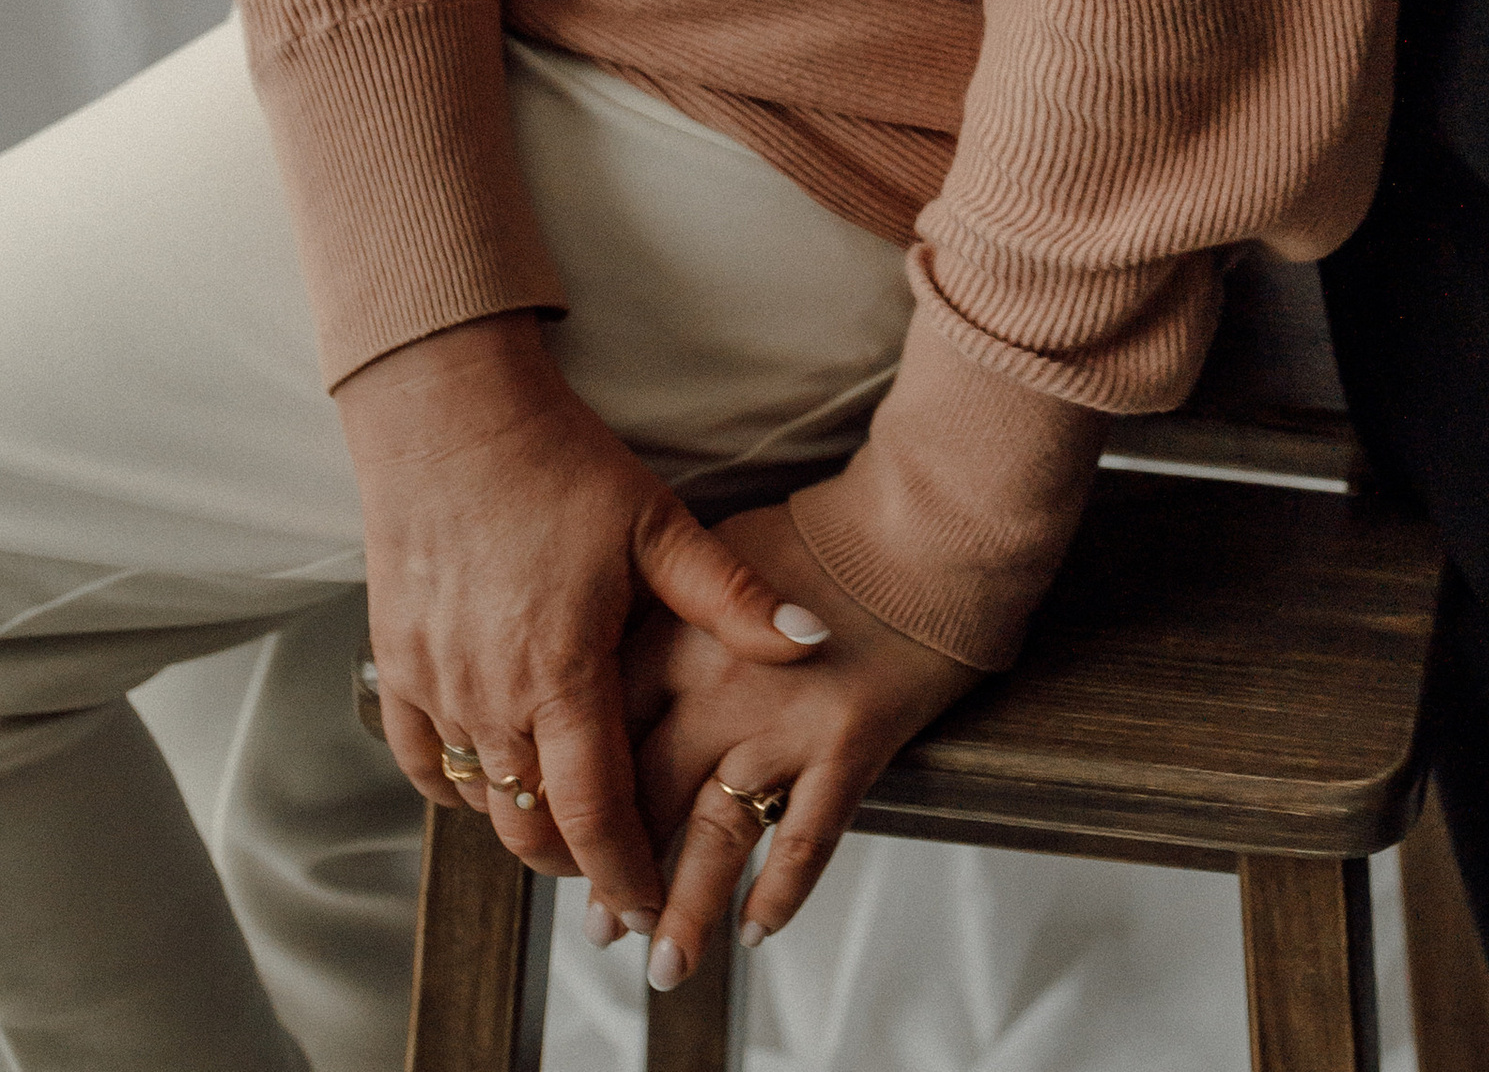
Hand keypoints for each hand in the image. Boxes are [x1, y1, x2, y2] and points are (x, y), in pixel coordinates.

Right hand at [337, 317, 832, 928]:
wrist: (449, 416)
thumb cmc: (559, 466)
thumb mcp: (657, 525)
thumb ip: (732, 597)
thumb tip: (813, 641)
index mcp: (562, 674)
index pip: (595, 815)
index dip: (624, 871)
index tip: (649, 903)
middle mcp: (491, 698)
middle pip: (532, 829)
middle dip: (578, 866)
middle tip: (618, 875)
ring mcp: (435, 688)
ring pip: (480, 801)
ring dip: (525, 823)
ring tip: (571, 825)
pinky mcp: (395, 668)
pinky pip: (425, 763)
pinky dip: (461, 785)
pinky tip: (498, 777)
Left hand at [618, 503, 975, 990]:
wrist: (925, 523)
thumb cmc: (823, 535)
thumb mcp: (719, 555)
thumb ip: (665, 614)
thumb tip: (609, 657)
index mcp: (680, 632)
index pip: (602, 731)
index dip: (574, 795)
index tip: (560, 841)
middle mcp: (721, 685)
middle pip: (647, 797)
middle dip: (618, 874)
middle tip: (602, 927)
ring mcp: (786, 721)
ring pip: (717, 837)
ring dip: (686, 911)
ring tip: (664, 968)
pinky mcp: (849, 744)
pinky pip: (806, 838)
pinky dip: (780, 891)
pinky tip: (758, 929)